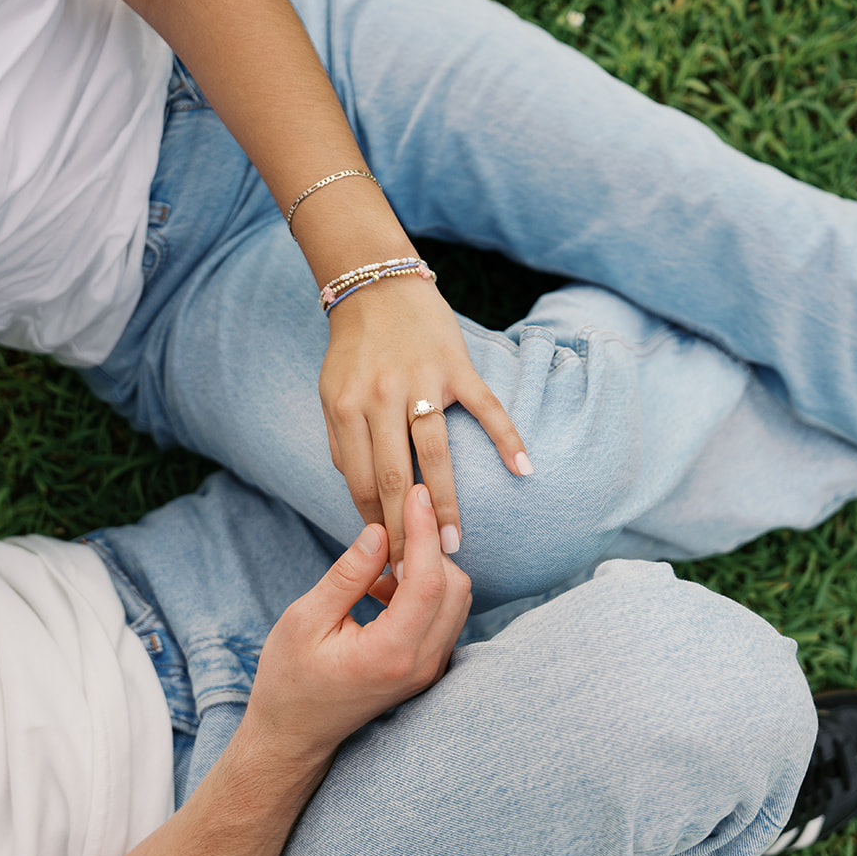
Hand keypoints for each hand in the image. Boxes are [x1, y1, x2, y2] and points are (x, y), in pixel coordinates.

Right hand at [242, 483, 471, 763]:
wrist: (294, 735)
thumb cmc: (289, 679)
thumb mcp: (305, 620)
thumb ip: (347, 575)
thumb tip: (380, 531)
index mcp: (390, 653)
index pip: (428, 579)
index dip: (425, 530)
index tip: (416, 493)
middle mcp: (421, 664)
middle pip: (454, 586)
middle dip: (430, 547)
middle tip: (393, 527)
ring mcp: (429, 670)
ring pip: (457, 600)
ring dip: (428, 569)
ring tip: (379, 569)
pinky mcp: (429, 668)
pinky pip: (446, 616)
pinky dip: (426, 591)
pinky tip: (384, 590)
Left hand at [318, 276, 531, 574]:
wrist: (375, 285)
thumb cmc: (354, 349)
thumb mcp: (332, 396)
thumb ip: (345, 443)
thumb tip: (363, 495)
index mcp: (347, 409)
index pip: (361, 482)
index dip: (374, 523)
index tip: (387, 557)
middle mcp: (382, 398)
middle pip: (396, 477)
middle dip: (407, 528)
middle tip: (418, 569)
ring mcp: (422, 382)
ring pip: (435, 453)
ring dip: (445, 502)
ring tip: (453, 541)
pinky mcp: (456, 367)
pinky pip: (486, 408)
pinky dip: (506, 438)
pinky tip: (524, 470)